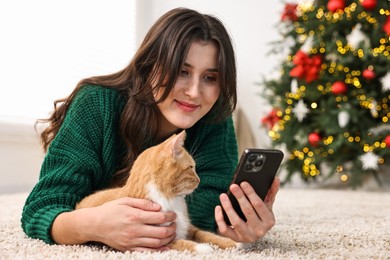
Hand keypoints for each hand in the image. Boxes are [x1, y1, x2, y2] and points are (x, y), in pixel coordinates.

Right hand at [52, 197, 176, 251]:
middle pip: (161, 232)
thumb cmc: (110, 210)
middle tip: (174, 224)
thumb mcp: (125, 201)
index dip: (170, 216)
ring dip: (168, 238)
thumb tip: (158, 207)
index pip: (159, 217)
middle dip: (171, 228)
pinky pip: (147, 251)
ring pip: (157, 243)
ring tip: (171, 233)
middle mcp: (135, 230)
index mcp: (135, 216)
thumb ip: (142, 203)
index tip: (173, 215)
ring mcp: (132, 241)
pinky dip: (159, 250)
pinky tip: (165, 246)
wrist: (94, 225)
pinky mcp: (129, 248)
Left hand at [215, 177, 279, 241]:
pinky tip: (218, 207)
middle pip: (248, 212)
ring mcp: (247, 236)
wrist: (253, 232)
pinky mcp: (235, 238)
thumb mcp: (267, 205)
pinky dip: (220, 219)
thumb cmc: (260, 215)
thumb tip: (276, 178)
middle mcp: (260, 231)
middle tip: (233, 186)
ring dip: (228, 207)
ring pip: (236, 221)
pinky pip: (225, 229)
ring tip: (223, 195)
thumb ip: (271, 192)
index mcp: (269, 220)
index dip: (251, 193)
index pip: (259, 205)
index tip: (243, 183)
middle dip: (240, 197)